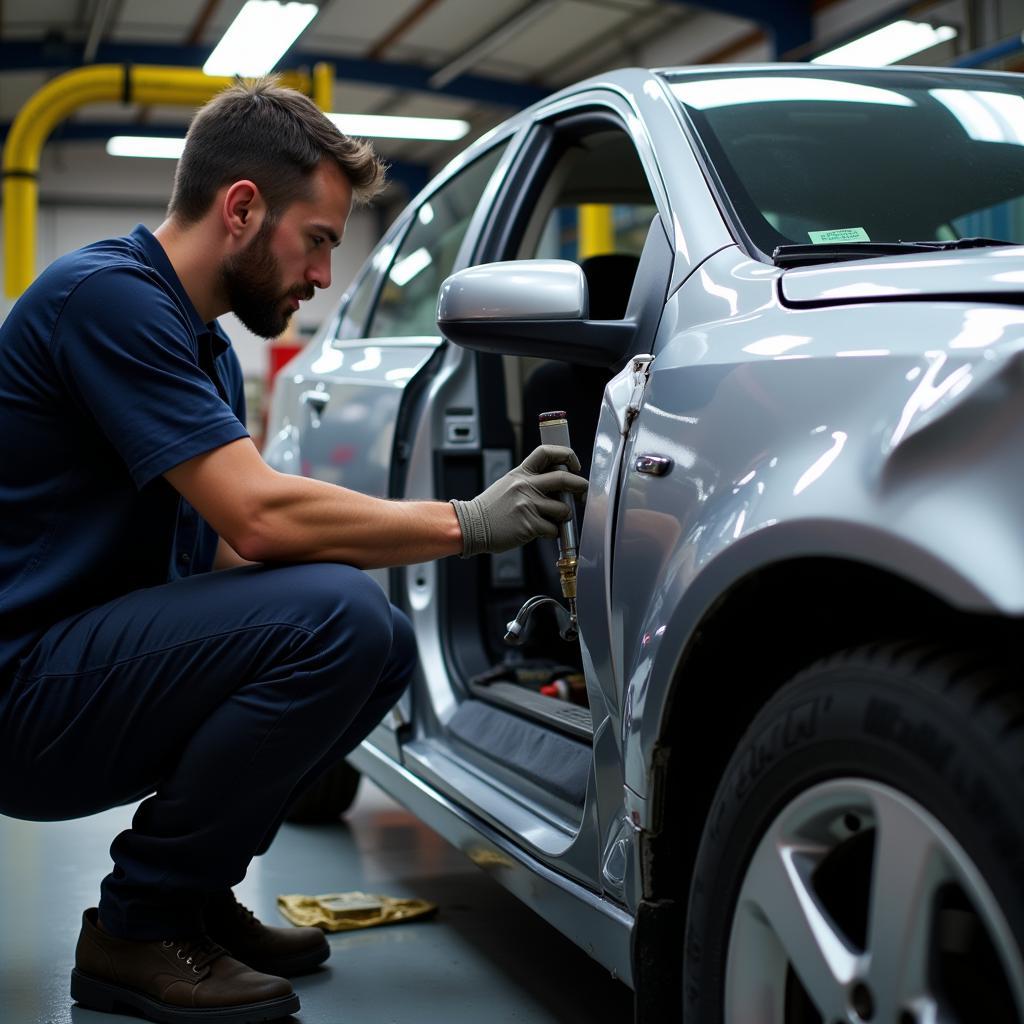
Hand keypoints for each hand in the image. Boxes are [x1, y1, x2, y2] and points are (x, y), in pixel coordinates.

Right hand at [450, 445, 588, 556]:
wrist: (471, 525)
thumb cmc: (491, 509)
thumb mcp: (508, 485)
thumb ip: (530, 482)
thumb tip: (559, 486)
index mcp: (521, 473)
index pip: (546, 453)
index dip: (566, 455)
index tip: (574, 466)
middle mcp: (525, 486)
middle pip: (563, 479)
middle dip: (580, 486)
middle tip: (583, 492)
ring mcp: (528, 505)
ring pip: (563, 509)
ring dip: (564, 517)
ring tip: (553, 520)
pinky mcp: (529, 525)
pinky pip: (553, 529)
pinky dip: (553, 532)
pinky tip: (542, 532)